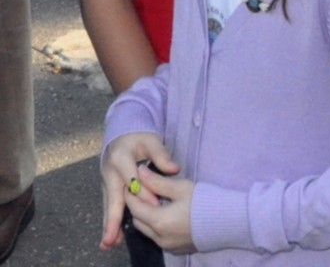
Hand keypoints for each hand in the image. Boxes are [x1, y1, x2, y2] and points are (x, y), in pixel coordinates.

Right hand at [100, 133, 179, 249]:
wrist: (122, 134)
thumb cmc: (139, 137)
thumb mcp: (151, 140)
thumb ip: (162, 155)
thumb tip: (174, 169)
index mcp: (121, 158)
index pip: (133, 180)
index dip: (144, 193)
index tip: (155, 205)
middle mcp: (110, 172)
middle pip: (114, 198)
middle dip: (114, 219)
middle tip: (113, 239)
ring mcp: (106, 181)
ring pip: (109, 206)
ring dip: (109, 225)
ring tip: (109, 243)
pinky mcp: (107, 188)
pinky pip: (110, 206)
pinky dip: (110, 221)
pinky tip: (111, 237)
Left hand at [126, 170, 196, 253]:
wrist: (227, 221)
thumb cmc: (203, 200)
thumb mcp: (180, 187)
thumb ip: (157, 181)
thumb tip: (140, 171)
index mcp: (159, 222)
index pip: (135, 208)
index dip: (130, 194)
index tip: (128, 182)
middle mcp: (159, 237)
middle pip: (138, 222)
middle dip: (136, 206)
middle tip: (139, 190)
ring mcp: (167, 245)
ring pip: (147, 231)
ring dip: (145, 217)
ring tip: (152, 200)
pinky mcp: (175, 248)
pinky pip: (158, 237)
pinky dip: (155, 225)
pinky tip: (165, 213)